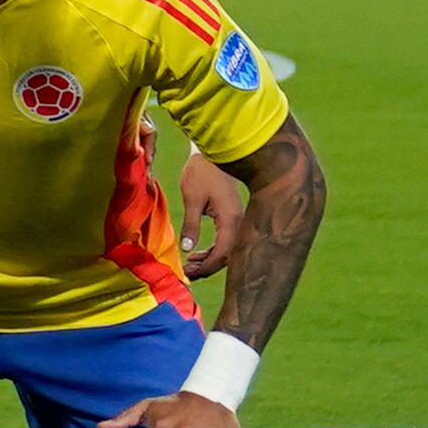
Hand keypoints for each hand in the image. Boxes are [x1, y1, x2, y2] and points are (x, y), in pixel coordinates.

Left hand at [177, 151, 250, 280]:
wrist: (213, 153)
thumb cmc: (201, 172)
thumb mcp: (192, 198)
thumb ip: (191, 225)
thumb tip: (188, 249)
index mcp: (230, 220)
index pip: (222, 254)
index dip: (206, 267)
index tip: (189, 274)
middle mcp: (239, 223)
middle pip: (228, 256)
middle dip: (208, 267)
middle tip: (188, 273)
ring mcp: (238, 220)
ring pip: (228, 249)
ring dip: (210, 259)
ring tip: (190, 264)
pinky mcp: (233, 217)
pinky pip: (227, 241)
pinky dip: (213, 249)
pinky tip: (197, 252)